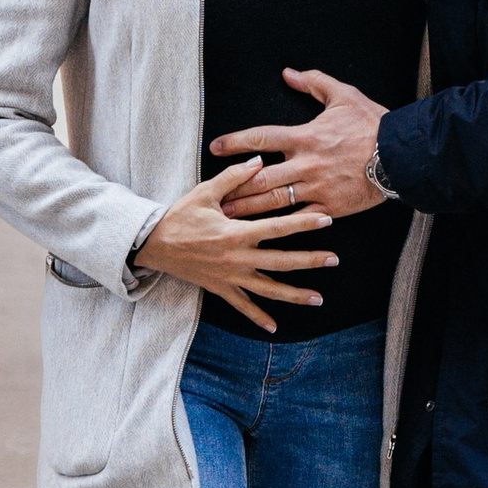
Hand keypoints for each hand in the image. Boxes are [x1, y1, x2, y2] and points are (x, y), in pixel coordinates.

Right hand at [135, 161, 336, 334]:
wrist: (153, 244)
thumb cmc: (180, 215)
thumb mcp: (205, 192)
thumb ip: (234, 177)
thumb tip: (259, 161)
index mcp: (236, 233)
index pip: (278, 228)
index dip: (304, 223)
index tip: (327, 219)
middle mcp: (237, 258)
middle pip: (281, 261)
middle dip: (310, 261)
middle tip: (334, 260)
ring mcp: (230, 276)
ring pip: (268, 288)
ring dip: (294, 294)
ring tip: (318, 298)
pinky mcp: (220, 288)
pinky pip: (242, 305)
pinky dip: (258, 316)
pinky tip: (274, 327)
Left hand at [211, 69, 388, 216]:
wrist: (402, 154)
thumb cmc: (372, 124)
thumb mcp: (343, 95)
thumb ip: (314, 83)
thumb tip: (289, 73)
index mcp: (304, 136)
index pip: (261, 138)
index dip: (235, 142)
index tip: (215, 147)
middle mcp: (305, 164)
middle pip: (260, 178)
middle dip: (234, 188)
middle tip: (214, 197)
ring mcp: (316, 187)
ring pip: (274, 202)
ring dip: (249, 210)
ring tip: (228, 218)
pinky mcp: (329, 205)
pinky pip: (301, 219)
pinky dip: (283, 227)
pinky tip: (266, 234)